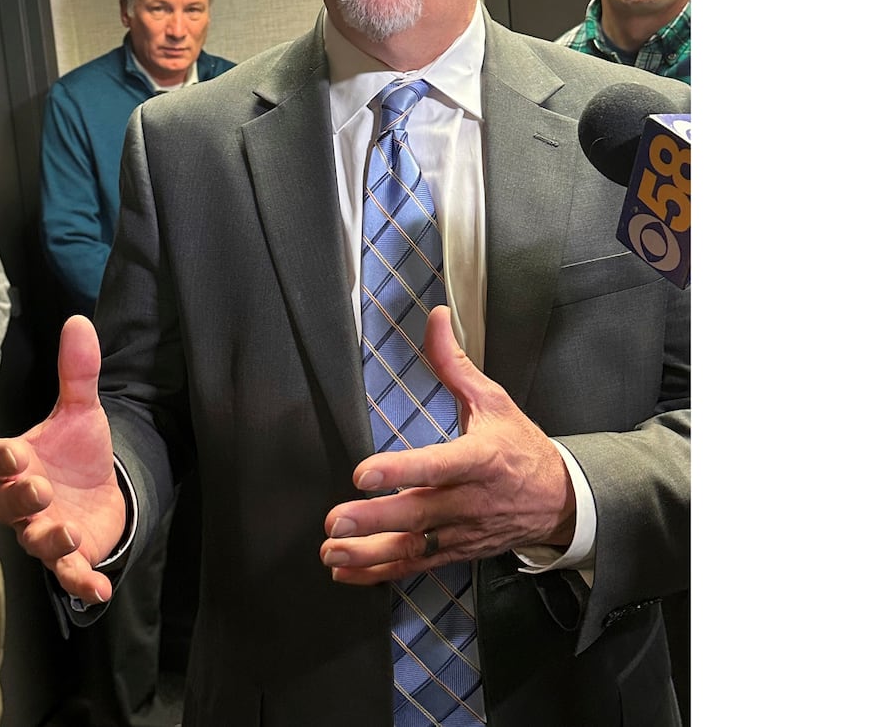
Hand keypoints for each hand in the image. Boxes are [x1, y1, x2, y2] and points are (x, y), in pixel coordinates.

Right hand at [0, 315, 125, 604]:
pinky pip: (70, 575)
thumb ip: (78, 372)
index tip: (15, 453)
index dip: (3, 459)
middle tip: (40, 488)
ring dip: (49, 541)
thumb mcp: (82, 411)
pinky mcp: (71, 556)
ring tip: (67, 533)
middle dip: (20, 499)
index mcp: (20, 463)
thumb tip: (79, 321)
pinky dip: (83, 584)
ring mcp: (45, 531)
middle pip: (7, 506)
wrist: (100, 488)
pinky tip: (100, 589)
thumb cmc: (77, 452)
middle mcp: (25, 501)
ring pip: (35, 543)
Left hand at [320, 305, 575, 583]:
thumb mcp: (493, 401)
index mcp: (482, 459)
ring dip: (370, 553)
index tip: (366, 473)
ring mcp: (464, 531)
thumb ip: (455, 364)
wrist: (562, 501)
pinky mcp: (457, 551)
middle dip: (375, 519)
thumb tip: (436, 318)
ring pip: (415, 547)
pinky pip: (417, 566)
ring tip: (331, 552)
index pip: (439, 465)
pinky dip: (380, 573)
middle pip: (420, 512)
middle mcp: (472, 500)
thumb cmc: (521, 447)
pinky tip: (347, 572)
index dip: (402, 470)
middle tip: (336, 522)